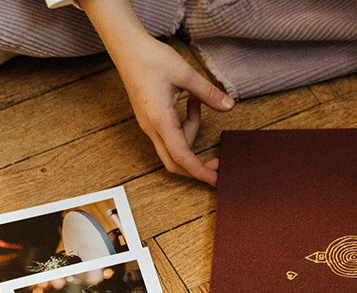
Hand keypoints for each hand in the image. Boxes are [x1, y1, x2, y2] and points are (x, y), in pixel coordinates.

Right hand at [90, 0, 231, 185]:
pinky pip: (171, 134)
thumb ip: (208, 93)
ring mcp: (149, 125)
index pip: (182, 157)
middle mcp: (152, 128)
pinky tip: (191, 103)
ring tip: (197, 103)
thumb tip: (229, 106)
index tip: (216, 180)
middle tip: (217, 162)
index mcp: (160, 120)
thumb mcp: (186, 73)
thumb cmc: (152, 58)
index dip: (200, 172)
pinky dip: (185, 125)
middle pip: (175, 162)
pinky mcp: (151, 120)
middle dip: (196, 167)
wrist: (127, 49)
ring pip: (175, 146)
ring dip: (192, 132)